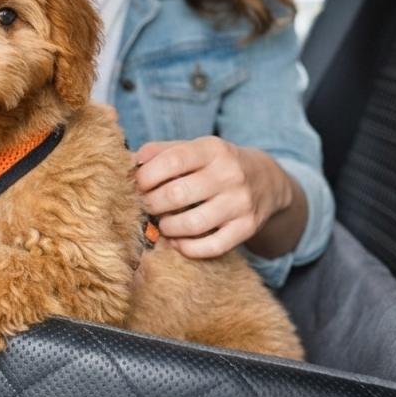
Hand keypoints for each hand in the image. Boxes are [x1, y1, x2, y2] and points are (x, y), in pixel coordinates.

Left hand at [133, 137, 304, 258]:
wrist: (267, 180)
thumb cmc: (216, 164)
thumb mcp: (195, 148)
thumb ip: (160, 152)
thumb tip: (128, 162)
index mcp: (213, 149)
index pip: (172, 161)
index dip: (146, 176)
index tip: (136, 185)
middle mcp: (230, 174)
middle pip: (177, 195)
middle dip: (151, 204)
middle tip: (145, 207)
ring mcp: (240, 203)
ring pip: (192, 224)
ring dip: (167, 228)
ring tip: (162, 224)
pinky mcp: (247, 228)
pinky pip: (211, 246)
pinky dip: (188, 248)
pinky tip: (178, 241)